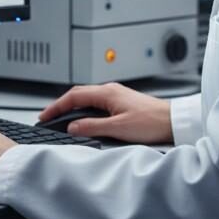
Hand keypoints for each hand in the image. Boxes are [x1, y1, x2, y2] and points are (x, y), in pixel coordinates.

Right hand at [39, 82, 172, 143]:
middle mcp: (110, 90)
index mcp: (107, 93)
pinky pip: (96, 103)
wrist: (173, 121)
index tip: (44, 116)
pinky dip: (84, 110)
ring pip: (88, 98)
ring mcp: (116, 96)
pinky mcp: (122, 103)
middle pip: (79, 94)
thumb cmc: (151, 122)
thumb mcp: (118, 128)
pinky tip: (83, 118)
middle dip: (61, 105)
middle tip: (48, 117)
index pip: (74, 96)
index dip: (57, 106)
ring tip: (61, 119)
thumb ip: (93, 126)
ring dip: (73, 107)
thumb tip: (73, 127)